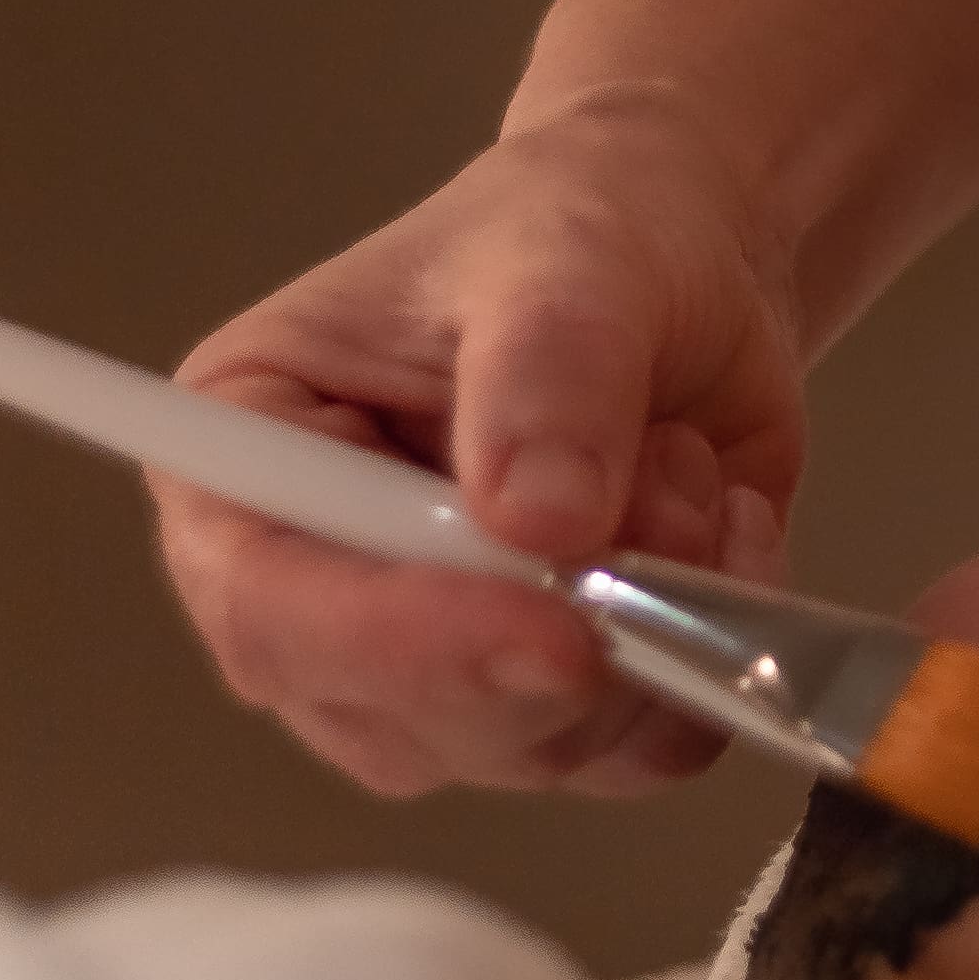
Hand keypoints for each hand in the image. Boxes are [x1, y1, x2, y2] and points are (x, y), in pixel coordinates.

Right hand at [160, 94, 810, 795]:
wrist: (687, 260)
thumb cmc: (581, 227)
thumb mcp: (562, 257)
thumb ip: (546, 372)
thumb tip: (539, 523)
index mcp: (251, 454)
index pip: (265, 602)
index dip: (394, 639)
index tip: (546, 630)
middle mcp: (319, 586)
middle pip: (394, 716)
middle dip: (554, 638)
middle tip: (664, 486)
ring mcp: (436, 661)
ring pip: (528, 747)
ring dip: (648, 621)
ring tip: (682, 462)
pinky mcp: (551, 699)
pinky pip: (639, 753)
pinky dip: (711, 654)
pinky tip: (726, 529)